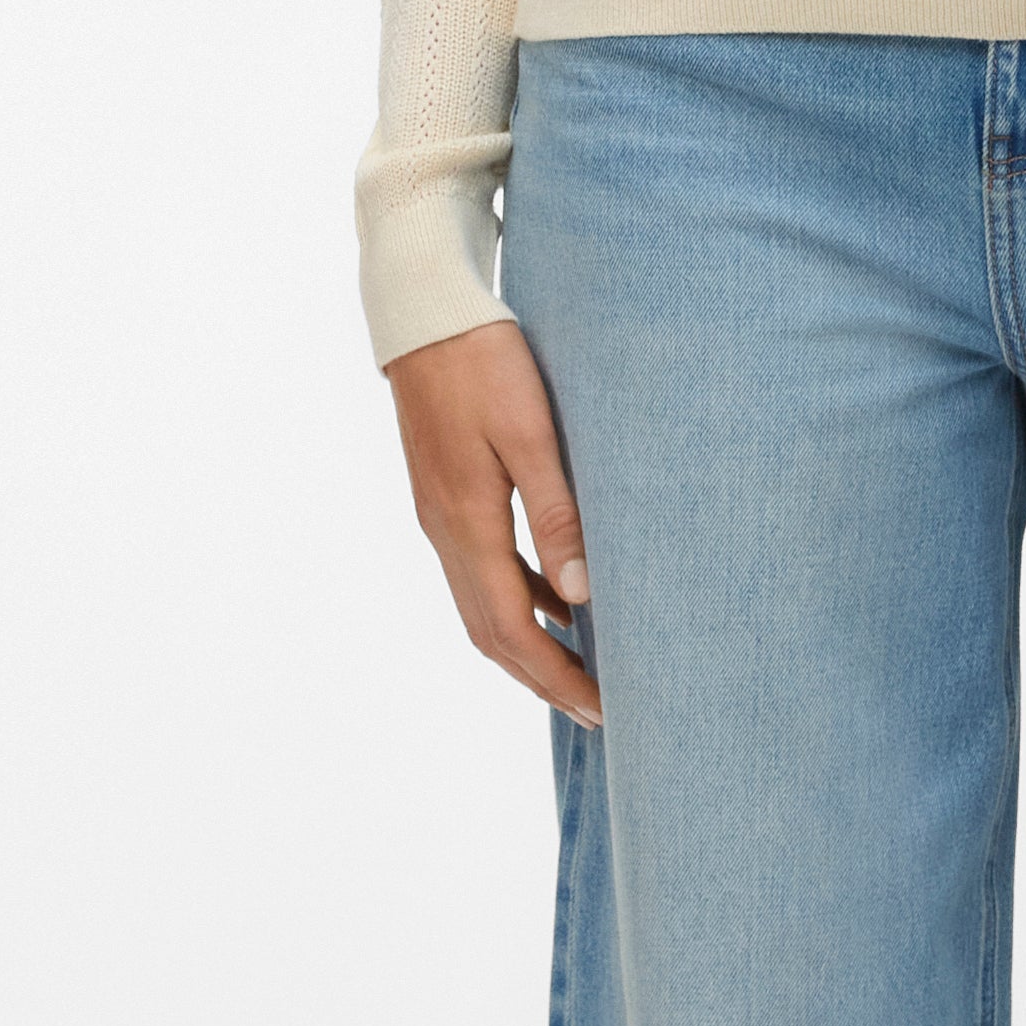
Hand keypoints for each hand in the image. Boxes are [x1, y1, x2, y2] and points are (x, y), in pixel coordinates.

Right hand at [387, 312, 600, 723]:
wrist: (424, 313)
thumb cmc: (484, 362)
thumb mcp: (531, 432)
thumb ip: (556, 513)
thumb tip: (580, 594)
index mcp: (467, 522)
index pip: (510, 629)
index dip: (555, 676)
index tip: (601, 708)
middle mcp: (445, 530)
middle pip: (490, 633)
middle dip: (543, 678)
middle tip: (598, 712)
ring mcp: (439, 514)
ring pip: (481, 607)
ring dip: (528, 646)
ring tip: (580, 671)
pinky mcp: (445, 494)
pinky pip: (480, 571)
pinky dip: (518, 600)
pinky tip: (557, 600)